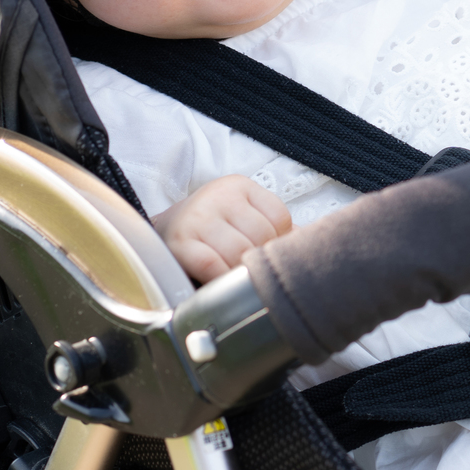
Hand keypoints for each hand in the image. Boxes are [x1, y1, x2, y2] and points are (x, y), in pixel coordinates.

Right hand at [151, 175, 292, 283]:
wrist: (163, 231)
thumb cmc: (213, 228)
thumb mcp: (243, 216)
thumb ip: (274, 229)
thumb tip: (307, 247)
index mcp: (240, 186)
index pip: (280, 217)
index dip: (279, 241)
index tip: (265, 252)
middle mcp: (219, 196)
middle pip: (261, 236)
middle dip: (259, 259)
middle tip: (251, 269)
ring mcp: (198, 218)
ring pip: (240, 252)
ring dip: (242, 272)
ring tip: (236, 277)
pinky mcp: (180, 242)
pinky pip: (212, 265)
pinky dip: (222, 279)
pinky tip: (221, 282)